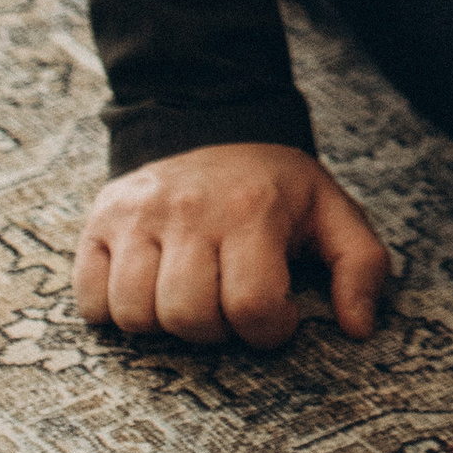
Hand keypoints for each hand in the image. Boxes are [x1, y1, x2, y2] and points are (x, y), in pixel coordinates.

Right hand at [73, 142, 389, 349]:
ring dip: (165, 324)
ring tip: (190, 295)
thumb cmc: (273, 184)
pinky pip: (91, 301)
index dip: (268, 330)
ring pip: (136, 315)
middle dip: (215, 330)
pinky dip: (115, 311)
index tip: (276, 315)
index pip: (252, 305)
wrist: (209, 122)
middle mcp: (190, 210)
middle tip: (228, 304)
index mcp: (252, 209)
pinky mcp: (99, 224)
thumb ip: (361, 265)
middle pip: (188, 317)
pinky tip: (149, 287)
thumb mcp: (331, 210)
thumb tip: (359, 328)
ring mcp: (138, 216)